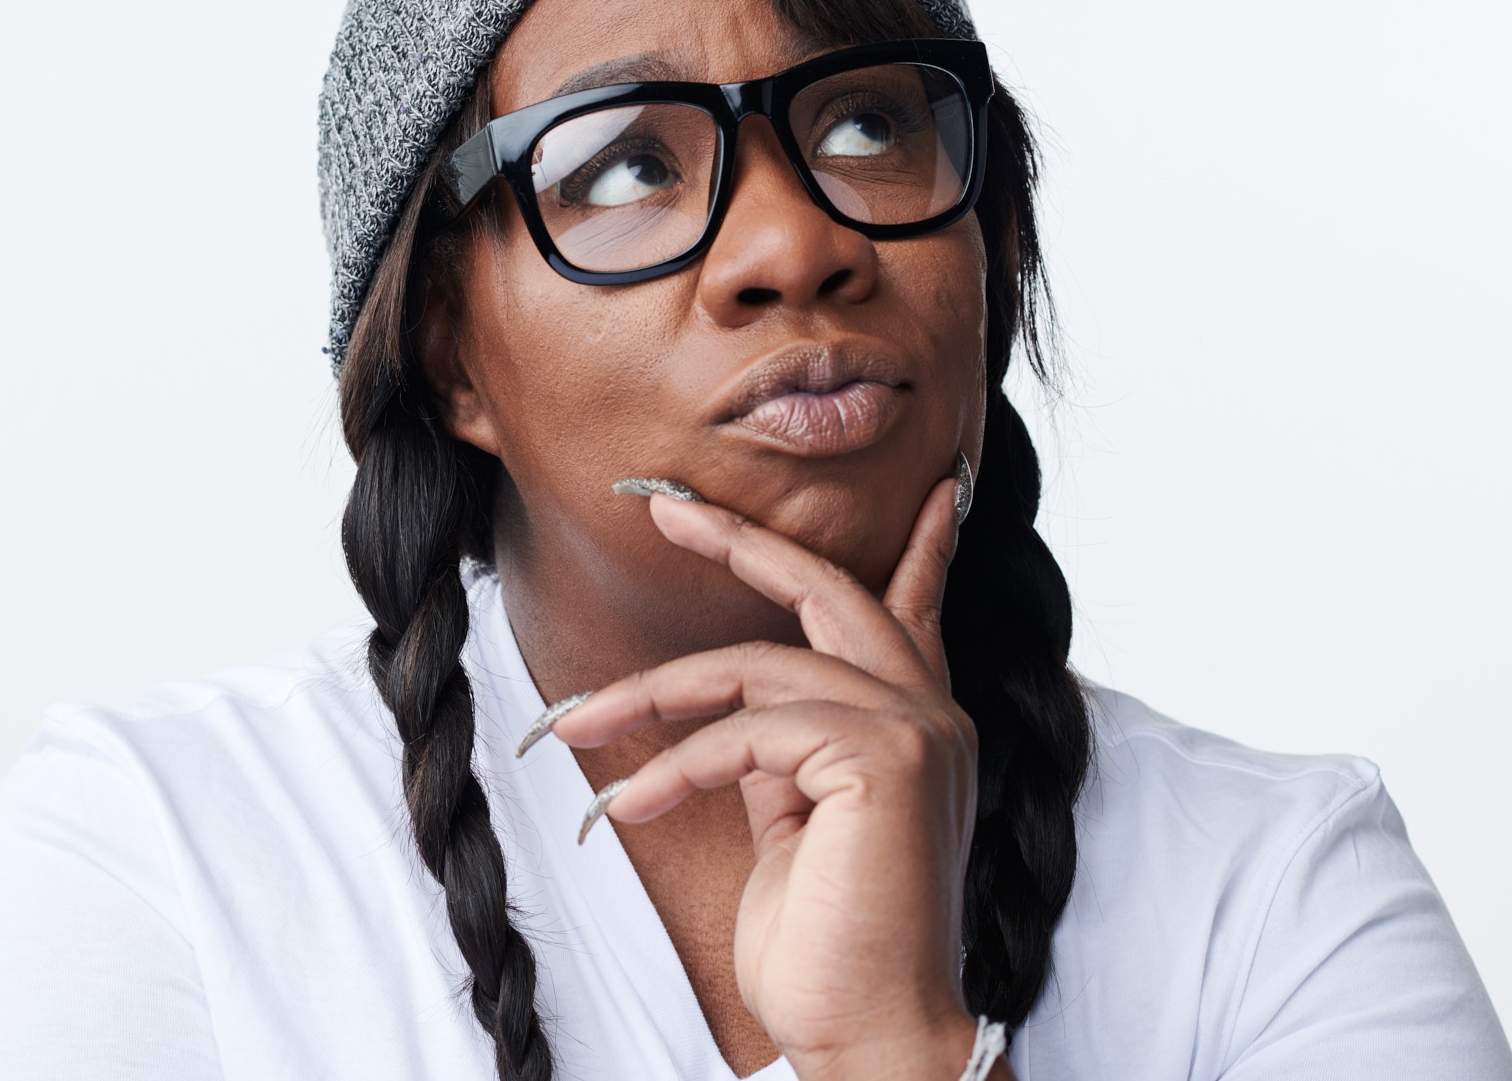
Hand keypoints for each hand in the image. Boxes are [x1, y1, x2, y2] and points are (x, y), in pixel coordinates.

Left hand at [545, 476, 987, 1080]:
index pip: (912, 608)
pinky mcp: (881, 759)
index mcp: (917, 725)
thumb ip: (778, 754)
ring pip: (763, 666)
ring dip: (655, 693)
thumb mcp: (794, 826)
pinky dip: (679, 761)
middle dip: (742, 542)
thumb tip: (726, 712)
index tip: (928, 486)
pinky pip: (749, 732)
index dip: (914, 546)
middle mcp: (931, 714)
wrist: (871, 1034)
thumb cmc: (829, 946)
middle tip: (667, 505)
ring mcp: (915, 731)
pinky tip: (629, 801)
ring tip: (579, 724)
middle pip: (830, 592)